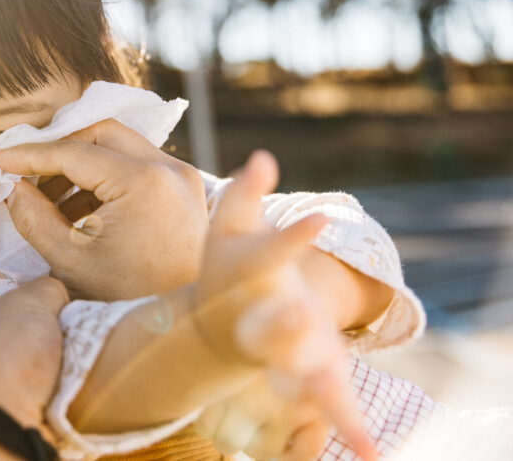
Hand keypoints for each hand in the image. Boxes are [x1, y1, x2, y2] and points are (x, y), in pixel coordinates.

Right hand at [0, 119, 207, 299]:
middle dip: (59, 149)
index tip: (0, 160)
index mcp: (143, 181)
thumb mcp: (69, 261)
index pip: (75, 152)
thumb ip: (33, 218)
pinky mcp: (184, 188)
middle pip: (101, 134)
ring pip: (119, 146)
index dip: (31, 155)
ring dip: (80, 164)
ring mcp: (182, 176)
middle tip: (27, 171)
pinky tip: (75, 207)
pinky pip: (136, 165)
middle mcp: (169, 168)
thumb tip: (12, 187)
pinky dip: (103, 177)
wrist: (183, 327)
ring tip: (47, 197)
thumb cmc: (127, 297)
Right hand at [194, 150, 377, 459]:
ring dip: (313, 385)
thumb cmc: (226, 265)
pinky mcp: (309, 373)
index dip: (294, 237)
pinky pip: (327, 403)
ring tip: (336, 405)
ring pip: (297, 369)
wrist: (214, 327)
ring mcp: (283, 350)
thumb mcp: (229, 226)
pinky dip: (348, 427)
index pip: (271, 253)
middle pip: (272, 324)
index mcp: (249, 275)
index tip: (320, 218)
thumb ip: (246, 192)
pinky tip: (371, 453)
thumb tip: (266, 155)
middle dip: (284, 326)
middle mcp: (263, 317)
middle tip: (299, 317)